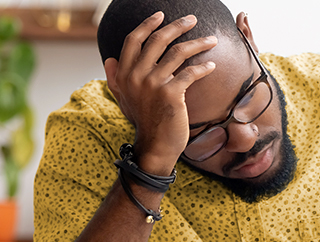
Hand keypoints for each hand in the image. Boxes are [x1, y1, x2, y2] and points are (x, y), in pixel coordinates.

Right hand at [103, 11, 217, 174]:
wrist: (155, 147)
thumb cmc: (144, 122)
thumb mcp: (124, 99)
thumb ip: (116, 78)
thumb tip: (108, 59)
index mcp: (124, 74)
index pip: (134, 40)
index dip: (147, 25)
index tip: (161, 15)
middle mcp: (136, 75)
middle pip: (158, 40)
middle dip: (178, 26)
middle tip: (192, 19)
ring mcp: (153, 84)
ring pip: (178, 52)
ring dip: (198, 43)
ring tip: (212, 39)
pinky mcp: (171, 94)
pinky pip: (190, 72)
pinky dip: (203, 67)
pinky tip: (212, 65)